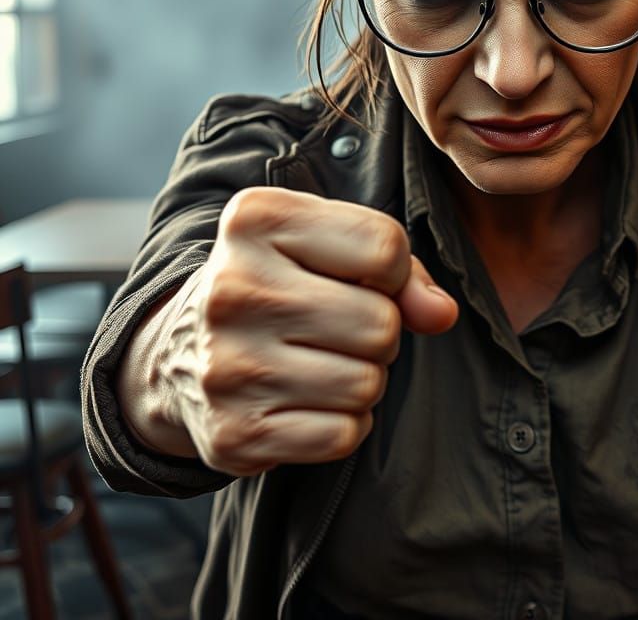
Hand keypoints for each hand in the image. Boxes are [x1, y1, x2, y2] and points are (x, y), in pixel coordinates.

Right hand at [151, 186, 457, 476]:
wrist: (178, 355)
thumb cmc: (280, 284)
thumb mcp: (329, 247)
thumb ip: (401, 270)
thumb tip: (441, 314)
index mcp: (257, 220)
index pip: (384, 246)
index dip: (391, 272)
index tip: (359, 278)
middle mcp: (233, 287)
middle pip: (380, 323)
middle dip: (380, 331)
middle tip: (340, 329)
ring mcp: (227, 365)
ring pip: (367, 383)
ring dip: (363, 379)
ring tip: (322, 362)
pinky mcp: (233, 433)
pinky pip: (342, 436)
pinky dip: (342, 424)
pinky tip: (307, 401)